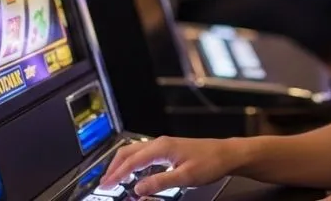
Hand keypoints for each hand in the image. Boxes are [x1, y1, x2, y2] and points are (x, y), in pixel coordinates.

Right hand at [101, 136, 237, 195]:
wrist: (226, 154)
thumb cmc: (210, 162)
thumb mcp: (185, 177)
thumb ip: (160, 182)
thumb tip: (138, 188)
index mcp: (161, 147)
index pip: (131, 161)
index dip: (116, 174)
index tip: (105, 186)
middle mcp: (160, 143)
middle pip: (128, 152)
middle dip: (114, 167)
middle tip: (104, 183)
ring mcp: (164, 145)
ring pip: (135, 152)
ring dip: (122, 164)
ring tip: (114, 178)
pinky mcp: (169, 149)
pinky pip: (144, 154)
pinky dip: (133, 163)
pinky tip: (133, 173)